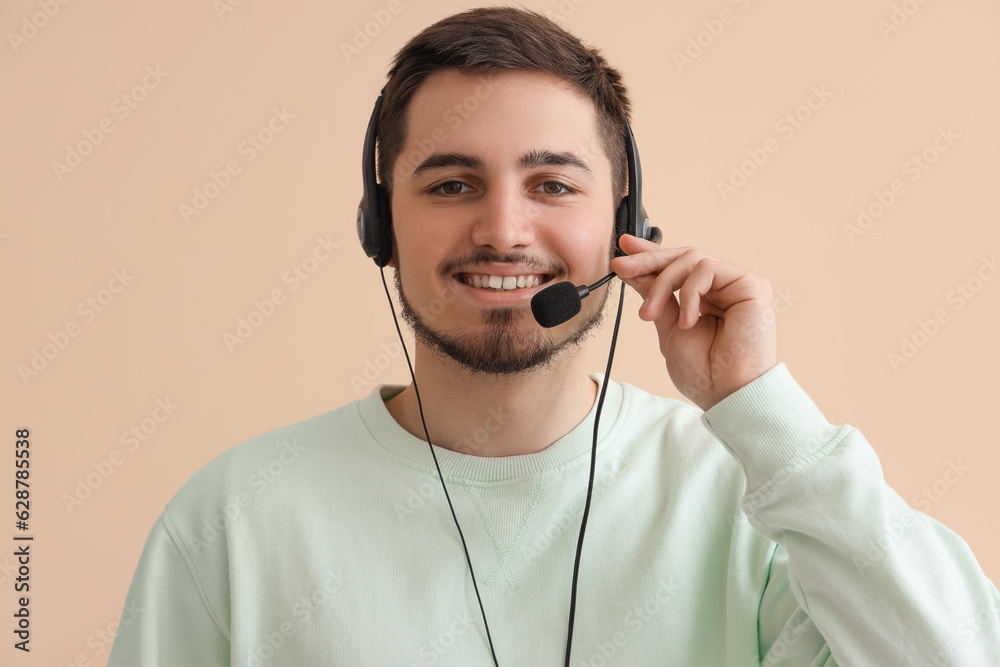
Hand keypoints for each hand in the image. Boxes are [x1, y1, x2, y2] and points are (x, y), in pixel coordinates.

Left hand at [611, 234, 778, 410]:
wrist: (727, 393)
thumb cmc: (704, 372)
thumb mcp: (667, 328)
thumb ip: (655, 297)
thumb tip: (633, 270)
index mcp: (704, 298)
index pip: (676, 267)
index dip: (651, 253)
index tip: (624, 246)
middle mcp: (722, 288)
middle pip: (682, 256)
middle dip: (647, 260)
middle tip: (620, 266)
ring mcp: (737, 284)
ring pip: (690, 259)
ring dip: (662, 284)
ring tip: (650, 314)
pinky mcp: (751, 285)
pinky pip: (708, 269)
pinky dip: (689, 293)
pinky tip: (688, 321)